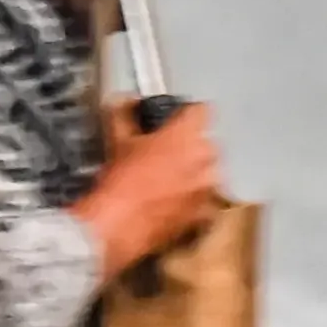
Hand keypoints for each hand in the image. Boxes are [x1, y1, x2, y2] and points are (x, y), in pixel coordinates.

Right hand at [72, 103, 225, 277]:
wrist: (118, 225)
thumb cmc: (120, 182)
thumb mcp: (118, 141)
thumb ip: (124, 114)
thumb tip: (125, 102)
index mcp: (188, 134)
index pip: (202, 110)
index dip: (187, 114)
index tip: (178, 120)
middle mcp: (206, 158)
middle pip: (207, 142)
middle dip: (190, 147)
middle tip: (166, 154)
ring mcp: (209, 187)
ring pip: (209, 170)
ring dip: (194, 172)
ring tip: (169, 181)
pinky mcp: (206, 212)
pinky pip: (206, 198)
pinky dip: (193, 198)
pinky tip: (173, 201)